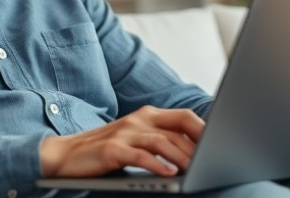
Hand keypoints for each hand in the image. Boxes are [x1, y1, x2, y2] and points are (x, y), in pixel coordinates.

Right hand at [40, 106, 204, 177]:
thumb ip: (161, 141)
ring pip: (162, 142)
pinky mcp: (112, 149)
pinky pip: (140, 156)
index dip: (204, 128)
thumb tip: (194, 153)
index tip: (223, 143)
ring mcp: (125, 133)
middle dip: (199, 143)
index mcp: (147, 115)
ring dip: (182, 156)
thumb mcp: (136, 140)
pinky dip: (157, 165)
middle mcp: (138, 119)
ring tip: (197, 169)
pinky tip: (170, 174)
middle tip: (215, 158)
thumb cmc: (106, 151)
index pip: (183, 117)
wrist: (66, 155)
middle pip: (177, 127)